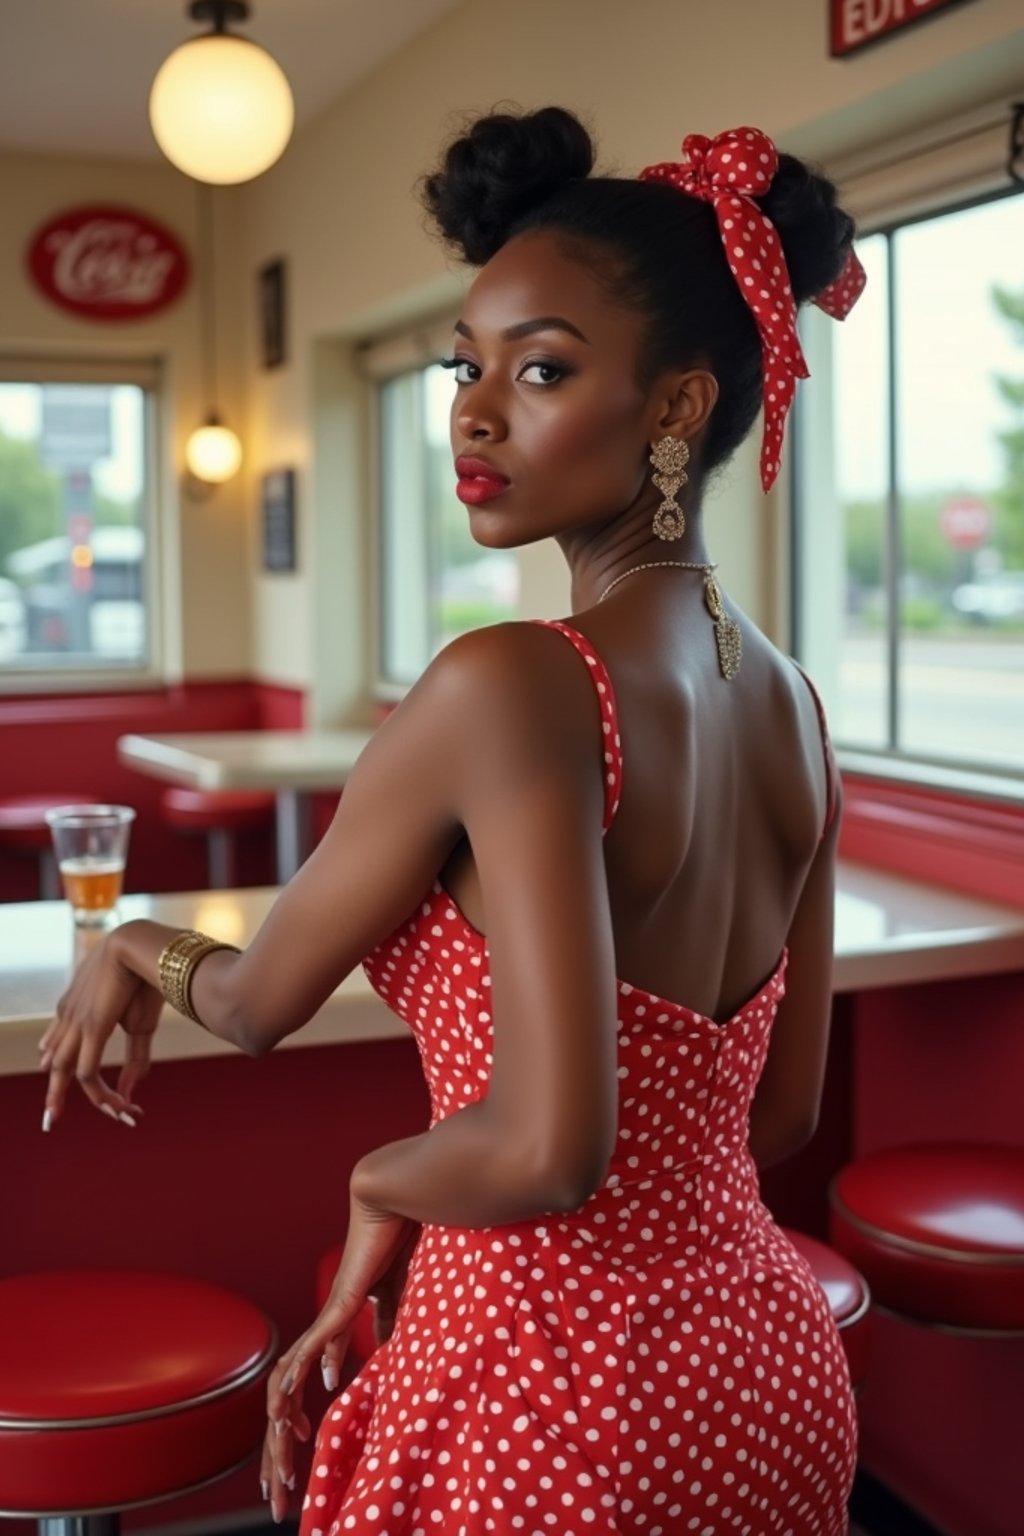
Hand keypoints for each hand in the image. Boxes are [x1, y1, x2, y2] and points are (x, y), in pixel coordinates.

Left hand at [38, 927, 158, 1129]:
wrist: (141, 946)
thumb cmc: (144, 978)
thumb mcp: (140, 1025)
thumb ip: (135, 1058)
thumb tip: (132, 1089)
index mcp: (77, 1007)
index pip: (58, 1043)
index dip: (56, 1064)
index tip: (53, 1077)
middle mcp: (70, 1017)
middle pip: (55, 1062)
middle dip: (54, 1091)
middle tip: (51, 1114)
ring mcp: (77, 1024)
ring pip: (64, 1071)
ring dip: (67, 1097)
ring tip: (67, 1118)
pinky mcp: (91, 1028)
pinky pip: (86, 1071)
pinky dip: (98, 1093)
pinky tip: (112, 1106)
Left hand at [260, 1185, 415, 1522]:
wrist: (397, 1201)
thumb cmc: (399, 1240)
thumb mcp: (400, 1297)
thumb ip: (387, 1324)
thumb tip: (380, 1350)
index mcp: (338, 1324)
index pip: (309, 1381)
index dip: (300, 1416)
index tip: (300, 1449)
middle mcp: (325, 1326)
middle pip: (288, 1394)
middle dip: (280, 1446)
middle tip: (277, 1490)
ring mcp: (327, 1317)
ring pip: (289, 1382)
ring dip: (281, 1427)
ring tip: (278, 1467)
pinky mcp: (338, 1307)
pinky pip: (308, 1352)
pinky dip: (296, 1384)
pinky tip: (290, 1409)